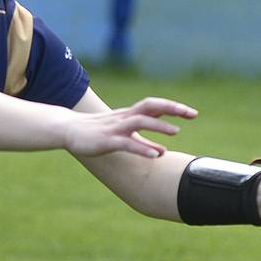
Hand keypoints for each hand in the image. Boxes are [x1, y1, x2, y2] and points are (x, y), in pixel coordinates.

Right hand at [62, 97, 197, 158]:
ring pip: (140, 121)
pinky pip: (127, 143)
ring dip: (159, 126)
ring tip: (176, 132)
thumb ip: (142, 138)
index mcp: (129, 114)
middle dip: (172, 108)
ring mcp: (116, 128)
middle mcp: (125, 117)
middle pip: (151, 106)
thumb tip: (162, 149)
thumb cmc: (96, 132)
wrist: (68, 130)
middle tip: (191, 114)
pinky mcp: (107, 140)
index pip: (155, 105)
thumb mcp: (122, 133)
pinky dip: (143, 147)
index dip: (174, 107)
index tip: (193, 113)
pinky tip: (155, 154)